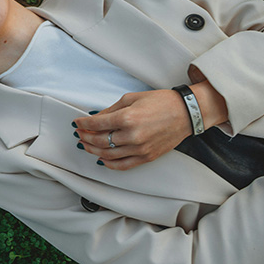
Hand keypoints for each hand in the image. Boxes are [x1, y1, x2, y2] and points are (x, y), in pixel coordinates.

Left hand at [74, 89, 193, 169]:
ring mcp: (139, 149)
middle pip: (99, 141)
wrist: (186, 113)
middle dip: (85, 137)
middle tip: (80, 133)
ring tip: (87, 145)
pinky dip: (109, 164)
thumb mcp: (131, 98)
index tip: (78, 123)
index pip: (96, 124)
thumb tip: (96, 118)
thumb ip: (111, 110)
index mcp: (127, 118)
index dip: (83, 124)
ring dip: (93, 150)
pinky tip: (102, 158)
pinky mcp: (146, 157)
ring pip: (108, 155)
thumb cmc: (162, 102)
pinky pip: (123, 165)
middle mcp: (132, 136)